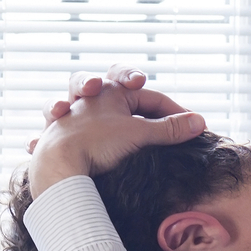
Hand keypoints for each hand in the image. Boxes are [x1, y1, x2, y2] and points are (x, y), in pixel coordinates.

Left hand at [26, 80, 205, 197]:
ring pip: (80, 101)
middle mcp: (88, 98)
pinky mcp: (55, 135)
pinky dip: (58, 132)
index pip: (151, 97)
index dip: (175, 111)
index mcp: (110, 91)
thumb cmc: (98, 142)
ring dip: (90, 105)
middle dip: (131, 94)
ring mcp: (70, 116)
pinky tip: (51, 140)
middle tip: (146, 102)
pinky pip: (56, 129)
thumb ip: (169, 129)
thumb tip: (199, 122)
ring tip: (94, 110)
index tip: (191, 126)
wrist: (58, 162)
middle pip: (113, 88)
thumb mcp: (140, 134)